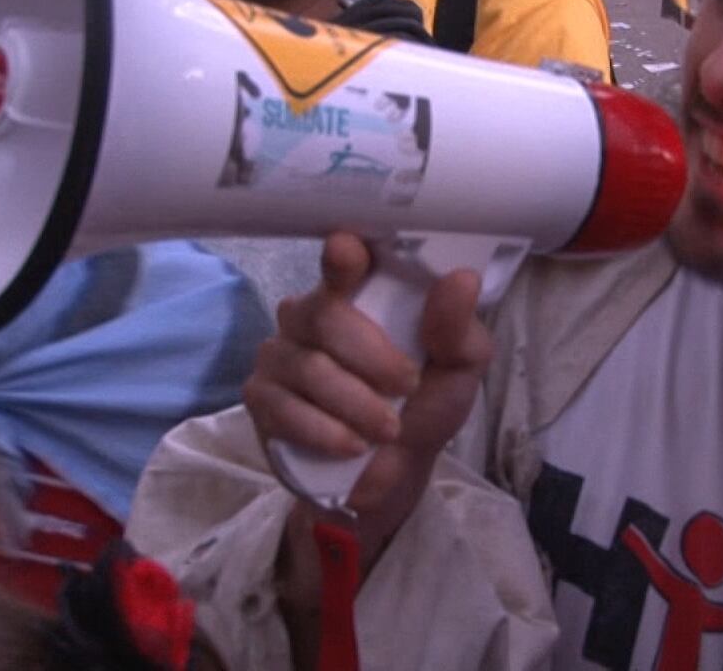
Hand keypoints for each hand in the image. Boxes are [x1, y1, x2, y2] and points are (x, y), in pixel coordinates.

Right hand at [245, 234, 491, 567]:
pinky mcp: (261, 398)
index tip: (347, 251)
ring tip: (386, 428)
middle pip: (326, 318)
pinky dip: (325, 432)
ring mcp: (278, 354)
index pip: (342, 260)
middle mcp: (309, 313)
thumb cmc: (425, 403)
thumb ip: (458, 328)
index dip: (341, 256)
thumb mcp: (458, 368)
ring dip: (357, 405)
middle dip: (374, 359)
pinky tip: (351, 445)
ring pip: (310, 369)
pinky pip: (285, 409)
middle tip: (406, 387)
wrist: (395, 471)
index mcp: (357, 293)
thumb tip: (461, 279)